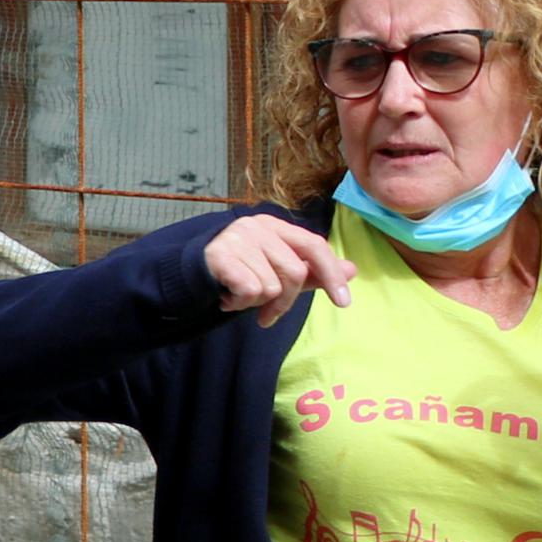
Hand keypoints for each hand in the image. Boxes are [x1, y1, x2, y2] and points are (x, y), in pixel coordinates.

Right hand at [204, 212, 354, 323]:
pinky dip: (238, 303)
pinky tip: (226, 298)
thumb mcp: (278, 271)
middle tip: (267, 315)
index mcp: (276, 226)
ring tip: (238, 298)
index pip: (315, 246)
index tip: (344, 303)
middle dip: (284, 302)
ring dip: (255, 303)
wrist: (189, 274)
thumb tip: (352, 270)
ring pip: (271, 286)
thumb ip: (314, 272)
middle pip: (295, 272)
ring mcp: (238, 238)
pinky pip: (249, 291)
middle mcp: (258, 226)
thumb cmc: (239, 271)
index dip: (331, 274)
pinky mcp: (220, 256)